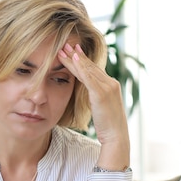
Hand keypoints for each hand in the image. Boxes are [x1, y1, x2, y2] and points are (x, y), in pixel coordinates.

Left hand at [58, 43, 129, 168]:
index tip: (73, 50)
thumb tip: (86, 94)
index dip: (83, 60)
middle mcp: (110, 83)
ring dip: (75, 58)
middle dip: (77, 55)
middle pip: (90, 66)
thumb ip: (94, 98)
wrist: (116, 137)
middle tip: (65, 43)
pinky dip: (81, 67)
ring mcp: (107, 87)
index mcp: (110, 86)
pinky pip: (89, 78)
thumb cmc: (107, 126)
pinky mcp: (102, 93)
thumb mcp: (99, 108)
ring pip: (88, 69)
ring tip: (64, 48)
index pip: (93, 70)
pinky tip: (74, 58)